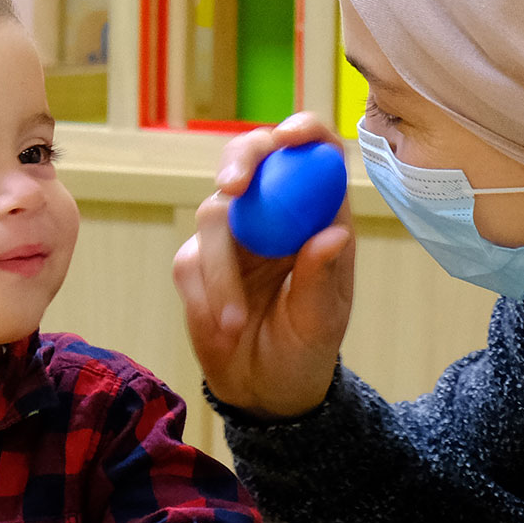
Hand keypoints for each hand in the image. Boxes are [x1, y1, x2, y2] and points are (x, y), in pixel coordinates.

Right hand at [173, 113, 354, 418]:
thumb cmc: (306, 350)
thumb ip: (322, 277)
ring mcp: (232, 234)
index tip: (288, 138)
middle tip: (231, 188)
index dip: (302, 131)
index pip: (314, 151)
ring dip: (220, 270)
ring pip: (212, 214)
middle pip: (252, 156)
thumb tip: (334, 234)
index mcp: (317, 213)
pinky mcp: (197, 261)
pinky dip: (204, 294)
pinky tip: (222, 326)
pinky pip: (190, 261)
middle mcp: (274, 212)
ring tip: (234, 322)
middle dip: (239, 161)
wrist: (265, 391)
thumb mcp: (322, 321)